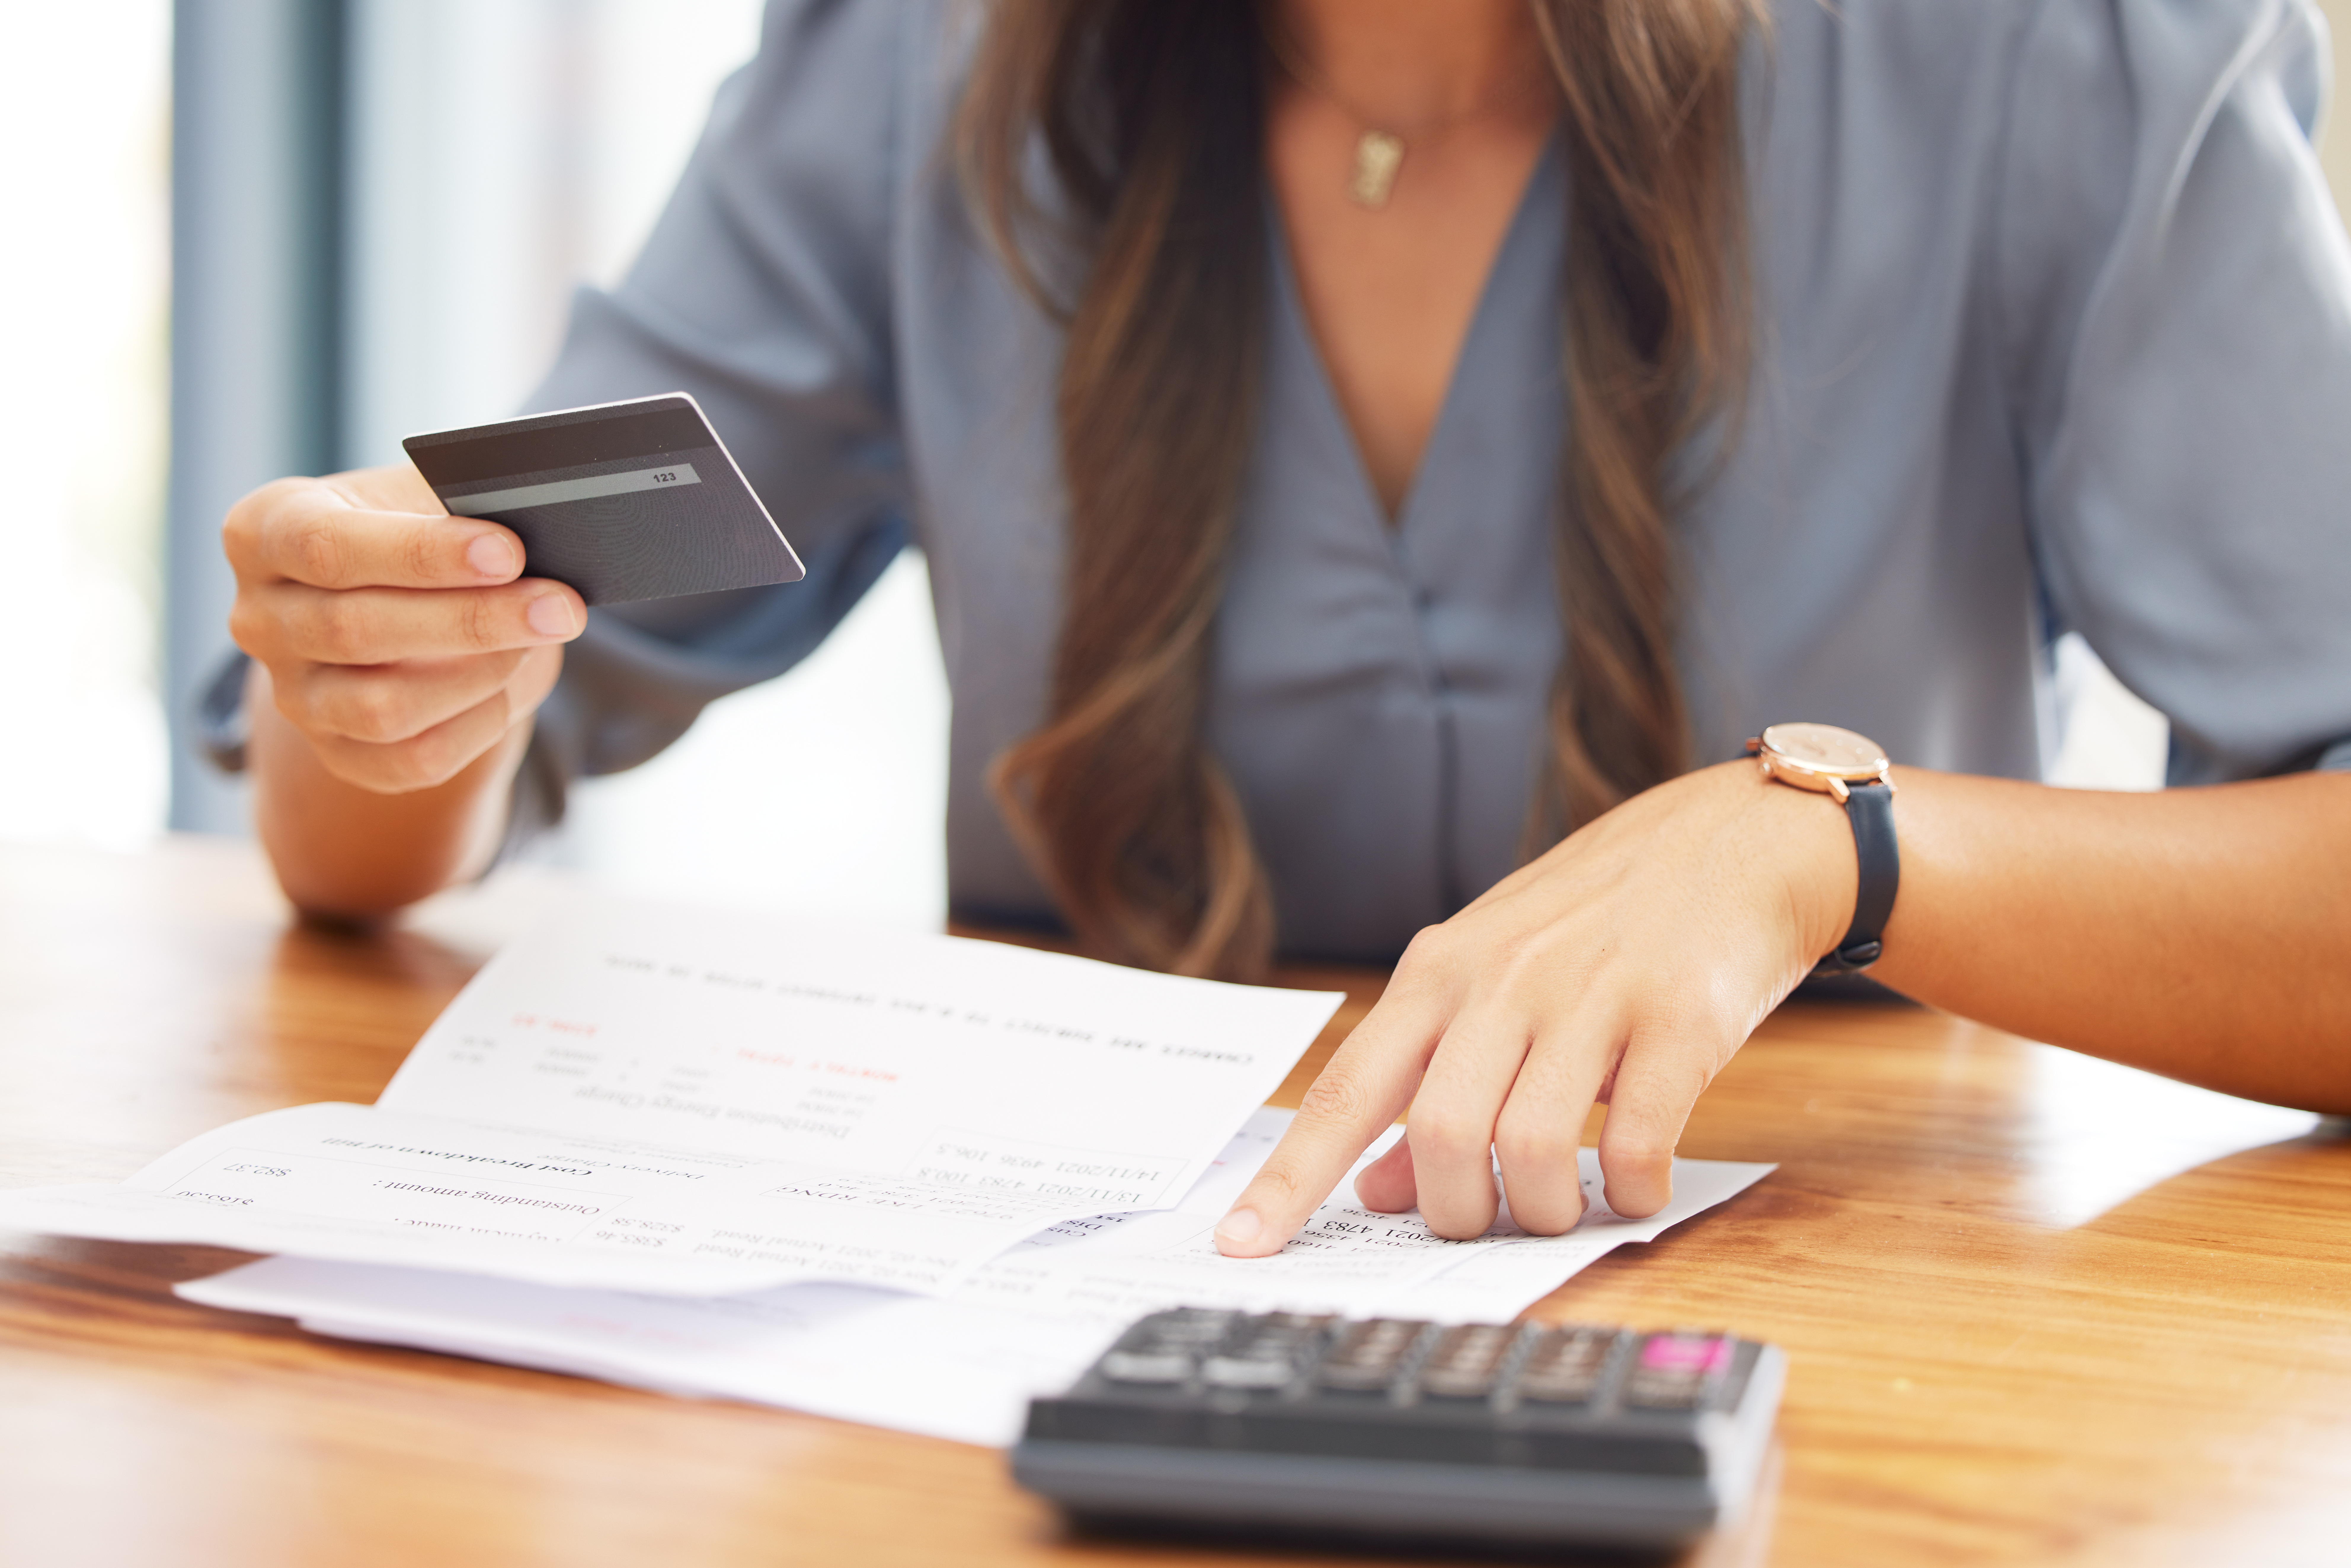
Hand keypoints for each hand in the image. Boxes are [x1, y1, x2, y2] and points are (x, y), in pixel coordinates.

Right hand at [224, 464, 583, 792]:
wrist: (401, 602)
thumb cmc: (416, 533)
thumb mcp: (426, 497)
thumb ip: (462, 505)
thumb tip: (540, 528)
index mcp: (265, 531)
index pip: (327, 546)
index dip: (421, 552)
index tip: (508, 551)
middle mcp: (259, 618)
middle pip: (359, 629)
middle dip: (475, 618)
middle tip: (560, 605)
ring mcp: (292, 695)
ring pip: (383, 706)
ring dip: (481, 673)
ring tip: (541, 635)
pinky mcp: (338, 753)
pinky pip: (412, 759)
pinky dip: (477, 724)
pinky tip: (513, 685)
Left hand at [1214, 760, 1859, 1253]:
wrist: (1736, 840)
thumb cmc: (1604, 918)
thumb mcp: (1496, 979)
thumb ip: (1431, 1080)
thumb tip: (1375, 1189)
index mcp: (1439, 971)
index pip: (1344, 1093)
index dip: (1289, 1179)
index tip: (1238, 1243)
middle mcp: (1501, 981)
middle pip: (1441, 1137)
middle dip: (1459, 1212)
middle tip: (1490, 1218)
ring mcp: (1590, 998)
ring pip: (1527, 1148)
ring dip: (1542, 1210)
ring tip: (1563, 1205)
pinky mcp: (1677, 1020)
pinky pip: (1632, 1141)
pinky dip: (1628, 1190)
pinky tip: (1633, 1187)